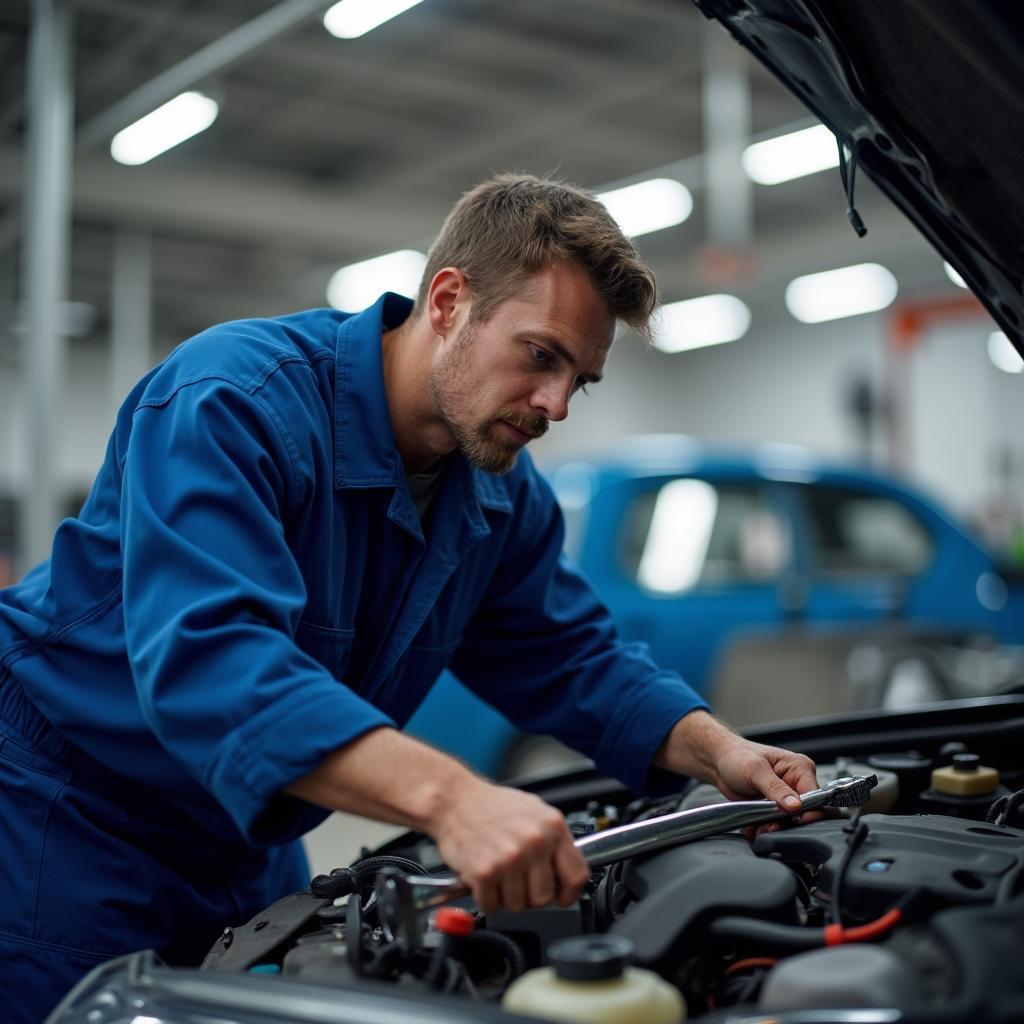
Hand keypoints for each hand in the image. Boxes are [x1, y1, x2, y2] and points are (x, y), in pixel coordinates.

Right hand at [427, 776, 589, 913]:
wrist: (453, 800)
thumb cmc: (491, 805)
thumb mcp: (534, 811)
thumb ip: (554, 839)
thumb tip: (567, 869)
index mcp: (552, 826)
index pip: (577, 876)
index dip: (569, 893)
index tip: (561, 896)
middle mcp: (535, 842)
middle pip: (545, 897)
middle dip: (530, 895)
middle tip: (517, 880)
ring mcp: (510, 858)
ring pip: (519, 906)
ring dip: (506, 897)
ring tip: (498, 873)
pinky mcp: (485, 872)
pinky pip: (492, 905)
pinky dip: (486, 898)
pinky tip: (483, 877)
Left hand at [657, 710, 818, 816]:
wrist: (719, 762)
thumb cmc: (737, 756)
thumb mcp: (755, 770)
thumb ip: (775, 788)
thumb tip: (796, 806)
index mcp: (799, 768)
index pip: (815, 796)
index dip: (808, 812)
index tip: (794, 822)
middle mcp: (797, 782)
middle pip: (805, 813)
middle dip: (787, 823)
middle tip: (770, 826)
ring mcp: (787, 796)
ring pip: (791, 822)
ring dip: (775, 828)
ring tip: (760, 827)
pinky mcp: (776, 807)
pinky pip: (777, 824)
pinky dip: (766, 828)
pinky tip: (755, 827)